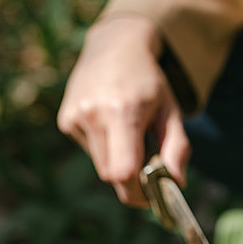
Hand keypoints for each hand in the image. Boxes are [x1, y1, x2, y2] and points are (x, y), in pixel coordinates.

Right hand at [57, 16, 190, 206]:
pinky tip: (113, 123)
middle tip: (151, 171)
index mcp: (123, 112)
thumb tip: (177, 184)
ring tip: (131, 134)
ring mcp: (74, 117)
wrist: (115, 46)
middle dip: (132, 181)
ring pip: (100, 165)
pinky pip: (91, 150)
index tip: (154, 197)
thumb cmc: (150, 81)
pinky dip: (106, 147)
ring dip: (119, 161)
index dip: (138, 193)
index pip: (123, 172)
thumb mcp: (172, 110)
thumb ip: (177, 147)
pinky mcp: (65, 120)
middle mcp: (92, 114)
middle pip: (111, 175)